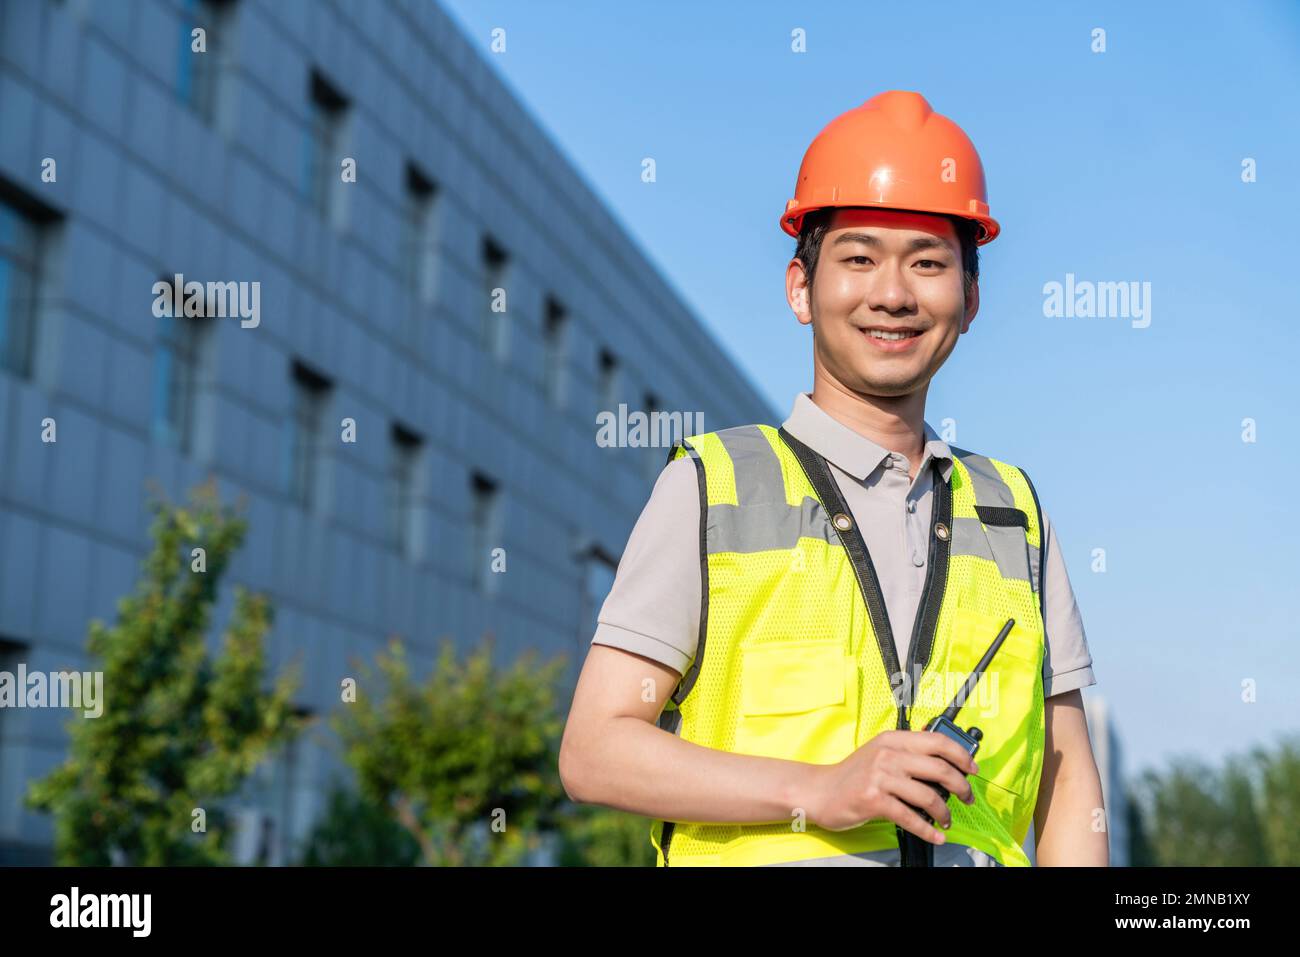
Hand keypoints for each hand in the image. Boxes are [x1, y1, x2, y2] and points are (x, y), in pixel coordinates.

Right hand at [804, 730, 977, 843]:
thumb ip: (908, 752)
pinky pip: (910, 817)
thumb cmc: (853, 775)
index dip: (961, 755)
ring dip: (944, 812)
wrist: (820, 791)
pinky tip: (936, 835)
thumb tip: (944, 761)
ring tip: (947, 819)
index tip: (972, 769)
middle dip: (960, 786)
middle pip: (939, 768)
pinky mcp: (874, 800)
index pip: (937, 740)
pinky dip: (928, 830)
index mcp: (893, 739)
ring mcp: (880, 776)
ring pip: (928, 795)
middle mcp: (887, 754)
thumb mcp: (879, 752)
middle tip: (966, 798)